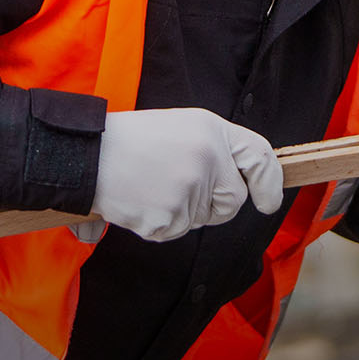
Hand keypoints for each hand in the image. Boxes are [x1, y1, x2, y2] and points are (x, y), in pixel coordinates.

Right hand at [72, 108, 284, 243]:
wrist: (88, 155)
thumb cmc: (133, 141)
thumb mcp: (183, 127)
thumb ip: (215, 151)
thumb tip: (241, 186)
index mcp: (213, 130)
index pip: (259, 156)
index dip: (269, 182)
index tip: (268, 201)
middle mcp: (208, 158)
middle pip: (232, 200)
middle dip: (214, 205)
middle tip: (179, 188)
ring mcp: (190, 188)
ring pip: (201, 219)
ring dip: (180, 213)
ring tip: (150, 186)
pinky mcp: (170, 216)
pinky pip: (175, 232)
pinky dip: (158, 225)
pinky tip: (140, 202)